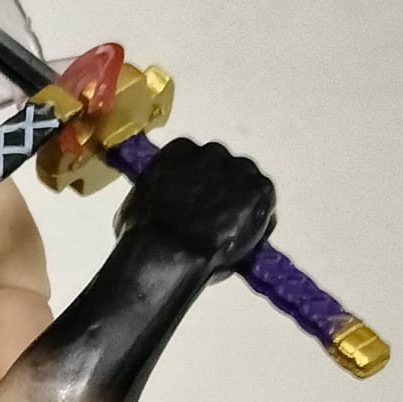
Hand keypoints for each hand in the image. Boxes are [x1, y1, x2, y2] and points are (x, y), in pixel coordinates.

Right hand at [115, 138, 275, 273]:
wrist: (167, 252)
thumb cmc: (142, 232)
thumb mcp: (140, 202)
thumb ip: (159, 194)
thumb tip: (163, 204)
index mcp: (179, 150)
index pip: (193, 160)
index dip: (195, 183)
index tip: (192, 202)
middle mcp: (213, 152)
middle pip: (222, 169)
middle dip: (220, 191)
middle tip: (211, 220)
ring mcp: (239, 170)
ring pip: (245, 187)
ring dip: (240, 205)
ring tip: (229, 234)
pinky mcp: (260, 191)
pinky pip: (263, 207)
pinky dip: (257, 223)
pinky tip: (244, 243)